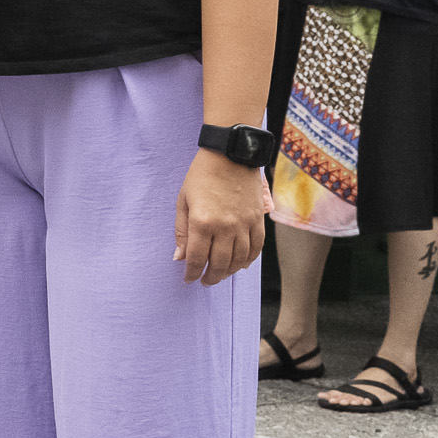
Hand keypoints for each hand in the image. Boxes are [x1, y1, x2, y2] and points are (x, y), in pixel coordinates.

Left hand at [173, 148, 266, 285]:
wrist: (230, 155)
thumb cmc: (201, 176)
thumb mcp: (183, 202)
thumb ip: (182, 232)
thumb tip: (180, 258)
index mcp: (202, 222)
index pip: (197, 258)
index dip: (192, 273)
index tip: (189, 279)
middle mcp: (225, 227)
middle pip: (220, 263)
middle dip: (211, 277)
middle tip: (205, 281)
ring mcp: (244, 224)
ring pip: (240, 259)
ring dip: (229, 272)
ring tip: (220, 275)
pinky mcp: (257, 220)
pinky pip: (257, 247)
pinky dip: (249, 260)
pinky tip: (241, 265)